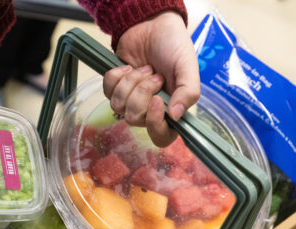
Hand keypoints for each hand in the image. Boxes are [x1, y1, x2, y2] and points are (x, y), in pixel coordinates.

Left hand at [103, 11, 199, 145]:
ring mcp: (131, 101)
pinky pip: (107, 91)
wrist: (153, 24)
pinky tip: (129, 67)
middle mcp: (150, 111)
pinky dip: (117, 76)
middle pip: (134, 119)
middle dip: (141, 93)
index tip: (156, 100)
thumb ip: (188, 92)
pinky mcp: (116, 89)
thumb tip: (176, 117)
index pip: (160, 137)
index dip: (154, 123)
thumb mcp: (188, 67)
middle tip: (154, 75)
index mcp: (172, 111)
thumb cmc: (174, 46)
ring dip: (130, 83)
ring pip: (118, 106)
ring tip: (144, 69)